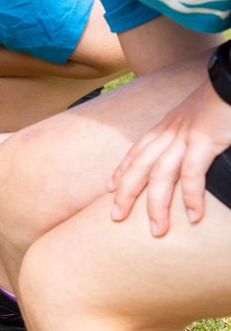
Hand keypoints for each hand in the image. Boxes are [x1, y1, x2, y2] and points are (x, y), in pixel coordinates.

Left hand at [108, 79, 230, 235]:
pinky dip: (191, 196)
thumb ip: (191, 140)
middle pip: (139, 166)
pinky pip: (192, 173)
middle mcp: (169, 132)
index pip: (137, 151)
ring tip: (156, 229)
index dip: (122, 170)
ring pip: (161, 175)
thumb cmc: (221, 101)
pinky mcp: (203, 139)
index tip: (110, 188)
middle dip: (126, 193)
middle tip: (115, 217)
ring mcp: (184, 135)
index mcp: (167, 126)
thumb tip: (192, 157)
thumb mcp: (199, 120)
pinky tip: (193, 216)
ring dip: (156, 204)